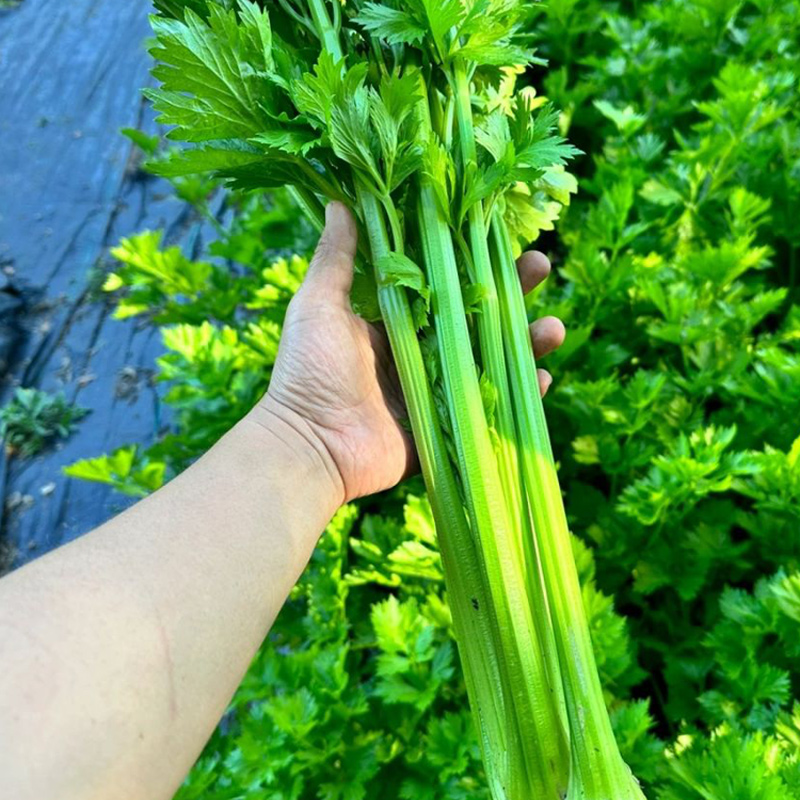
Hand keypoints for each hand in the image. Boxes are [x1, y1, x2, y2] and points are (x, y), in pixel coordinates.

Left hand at [259, 202, 565, 503]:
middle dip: (512, 296)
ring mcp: (436, 392)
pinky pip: (489, 409)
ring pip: (491, 362)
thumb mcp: (318, 306)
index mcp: (394, 322)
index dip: (473, 262)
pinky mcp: (445, 428)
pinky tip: (542, 381)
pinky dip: (517, 397)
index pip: (444, 285)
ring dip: (525, 345)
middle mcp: (420, 353)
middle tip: (542, 268)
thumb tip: (341, 201)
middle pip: (477, 319)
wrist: (308, 445)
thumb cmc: (308, 371)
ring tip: (554, 329)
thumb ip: (336, 259)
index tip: (502, 236)